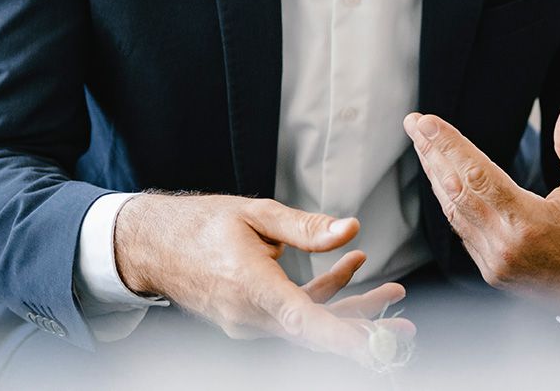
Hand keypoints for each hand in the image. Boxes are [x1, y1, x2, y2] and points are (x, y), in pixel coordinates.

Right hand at [114, 193, 414, 364]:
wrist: (152, 246)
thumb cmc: (201, 224)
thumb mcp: (255, 214)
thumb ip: (305, 227)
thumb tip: (351, 229)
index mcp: (251, 287)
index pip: (302, 320)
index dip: (340, 335)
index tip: (374, 346)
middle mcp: (249, 315)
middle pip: (316, 330)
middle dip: (364, 330)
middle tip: (406, 329)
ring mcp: (248, 322)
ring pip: (310, 324)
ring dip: (352, 310)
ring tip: (394, 291)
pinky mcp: (250, 319)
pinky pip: (294, 314)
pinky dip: (324, 296)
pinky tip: (352, 267)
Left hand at [406, 99, 559, 325]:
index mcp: (528, 222)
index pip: (477, 175)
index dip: (449, 145)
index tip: (426, 122)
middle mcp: (504, 246)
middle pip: (456, 190)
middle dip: (432, 153)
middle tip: (414, 124)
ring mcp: (494, 263)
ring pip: (453, 212)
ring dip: (435, 175)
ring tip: (423, 145)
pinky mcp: (492, 272)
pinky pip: (462, 231)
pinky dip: (450, 202)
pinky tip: (443, 179)